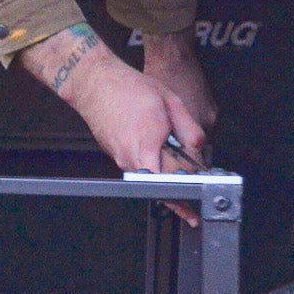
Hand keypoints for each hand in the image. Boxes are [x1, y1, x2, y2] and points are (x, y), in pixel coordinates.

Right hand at [18, 23, 209, 224]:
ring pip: (147, 176)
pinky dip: (150, 163)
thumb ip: (189, 129)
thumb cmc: (128, 88)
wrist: (95, 84)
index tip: (192, 210)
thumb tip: (198, 148)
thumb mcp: (170, 101)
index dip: (184, 196)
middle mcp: (131, 155)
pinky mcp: (114, 154)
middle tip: (191, 188)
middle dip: (177, 188)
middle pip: (158, 184)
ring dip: (163, 174)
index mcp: (148, 143)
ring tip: (174, 159)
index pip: (169, 182)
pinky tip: (156, 148)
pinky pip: (137, 166)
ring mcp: (120, 157)